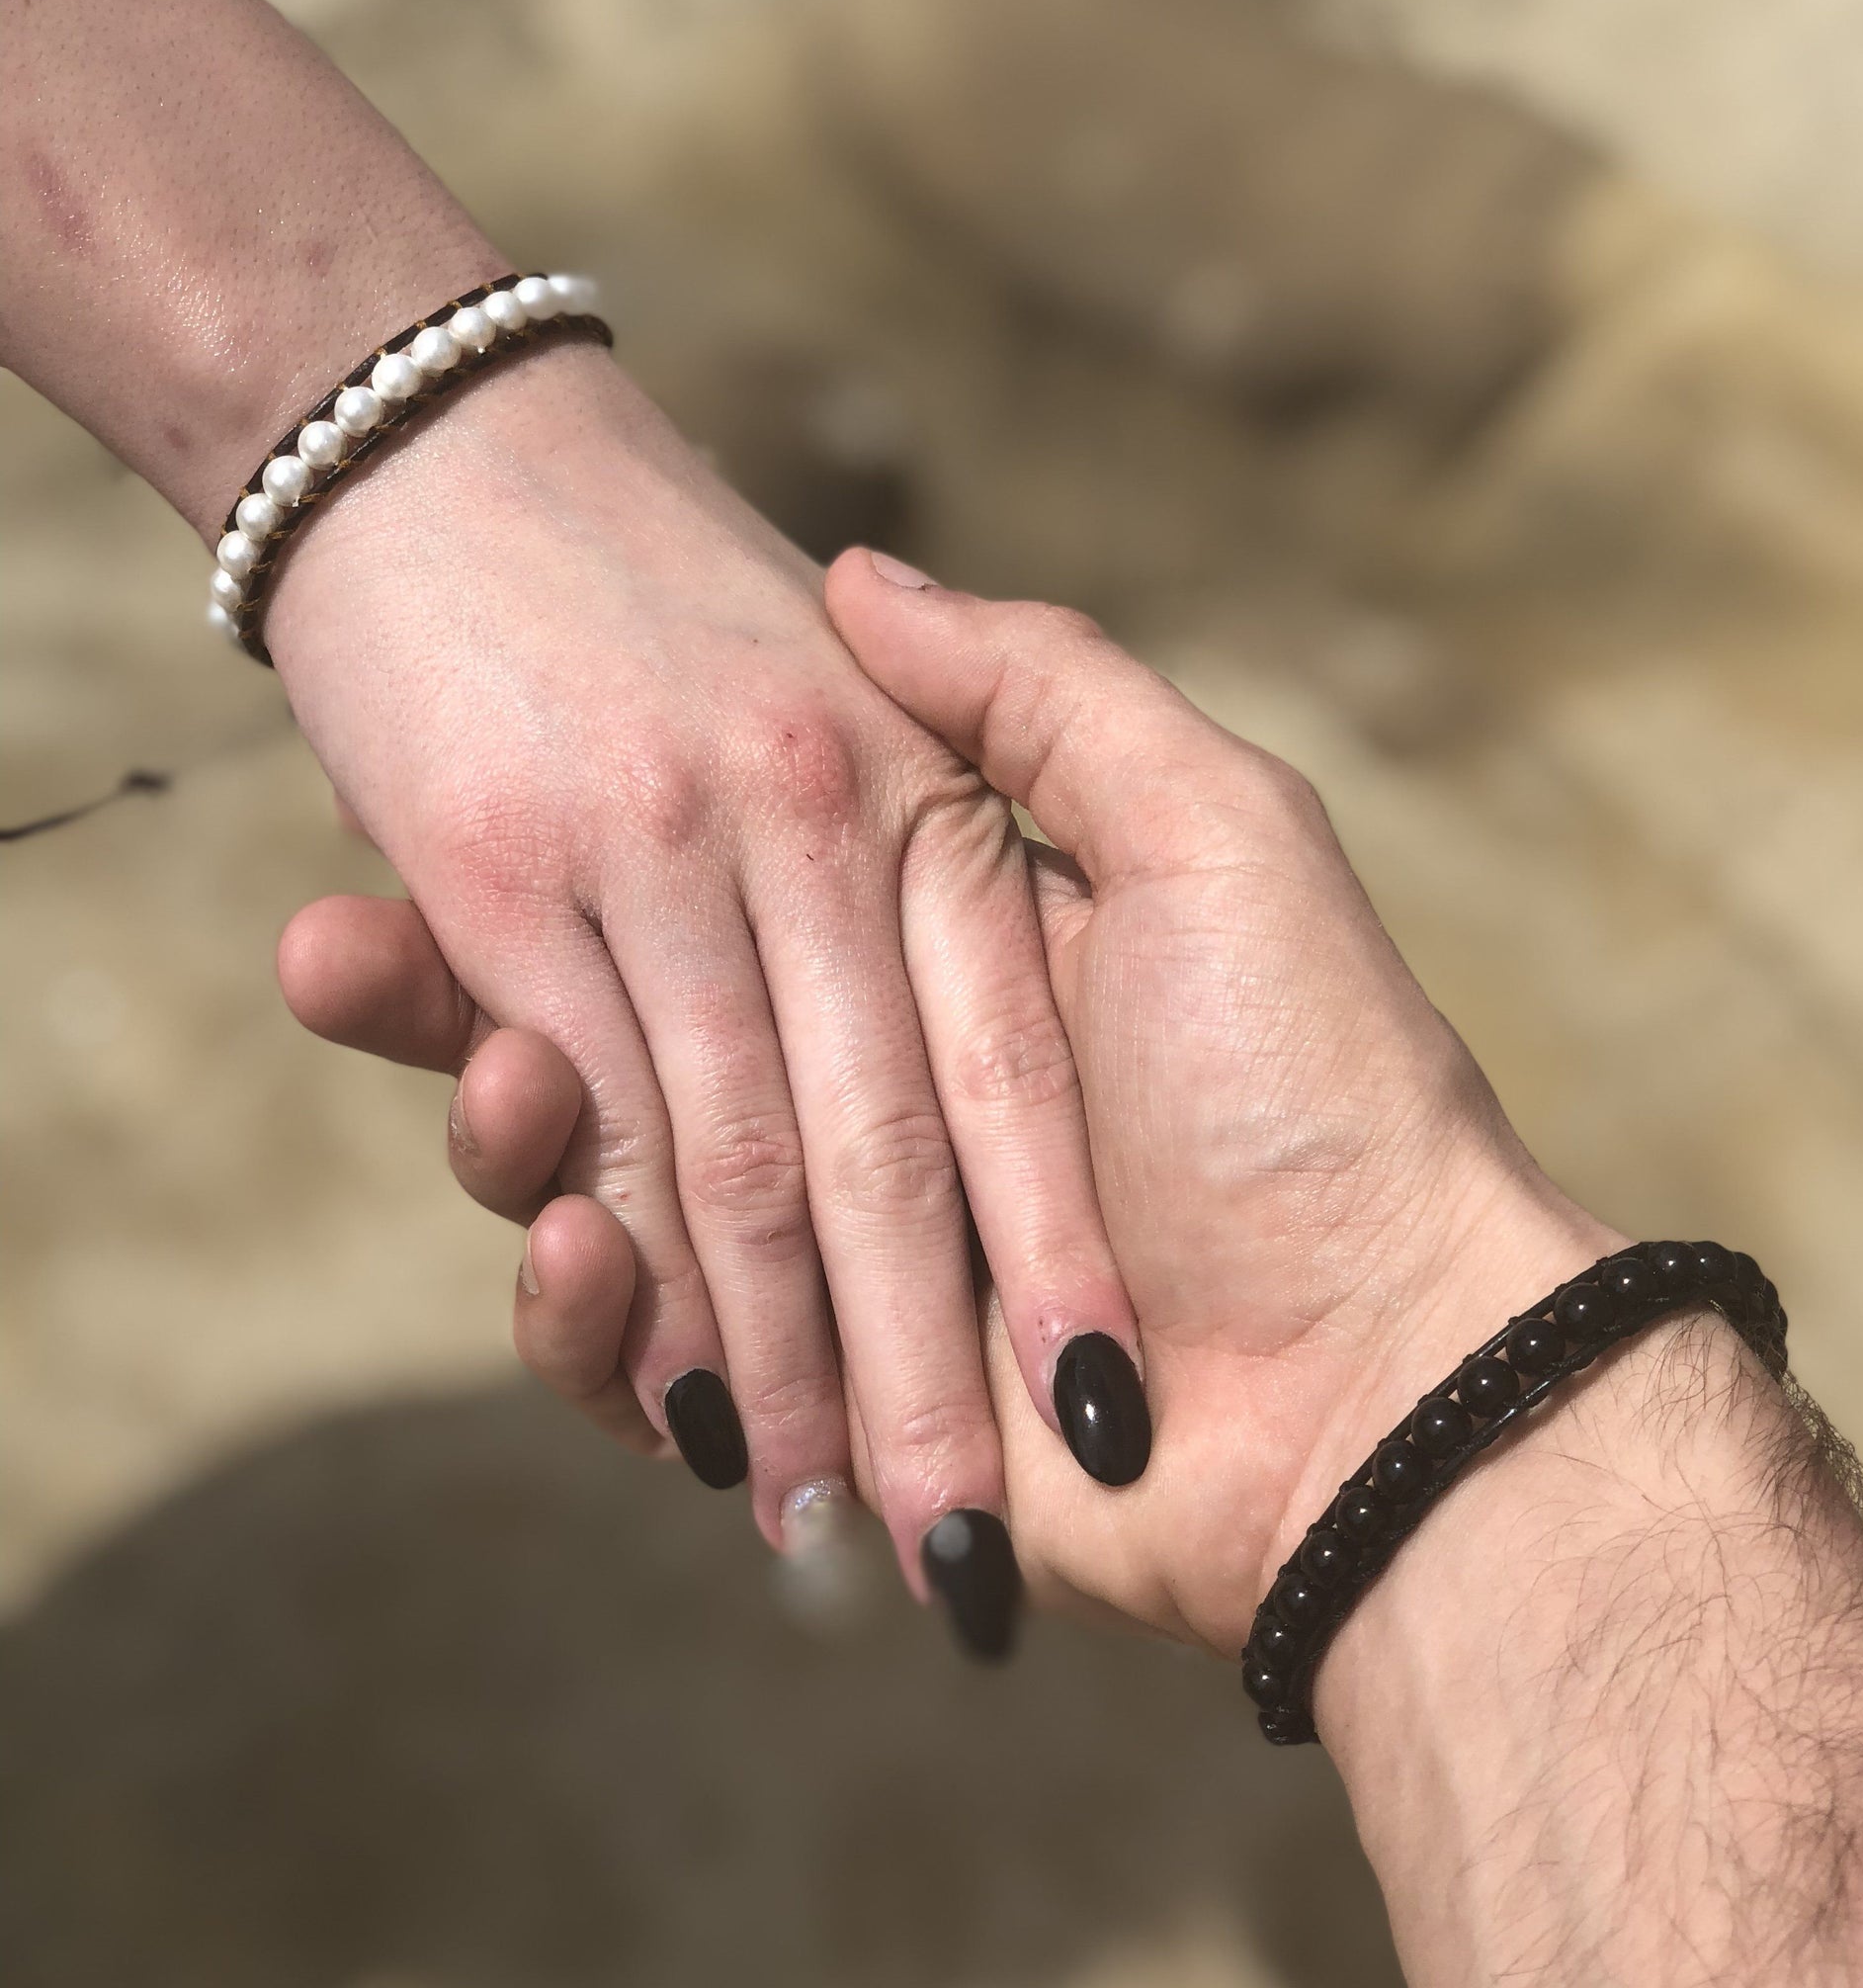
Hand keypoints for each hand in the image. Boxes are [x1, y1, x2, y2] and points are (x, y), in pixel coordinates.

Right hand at [293, 547, 1611, 1653]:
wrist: (1404, 1378)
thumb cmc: (1318, 1083)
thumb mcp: (1212, 831)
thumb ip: (1043, 697)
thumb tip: (866, 573)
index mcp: (931, 963)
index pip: (710, 900)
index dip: (561, 854)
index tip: (424, 803)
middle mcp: (869, 1102)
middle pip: (627, 1048)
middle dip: (475, 1007)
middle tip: (333, 948)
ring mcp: (840, 1265)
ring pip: (611, 1196)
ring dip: (504, 1148)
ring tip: (482, 1110)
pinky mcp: (825, 1414)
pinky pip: (655, 1374)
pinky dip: (589, 1325)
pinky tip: (565, 1260)